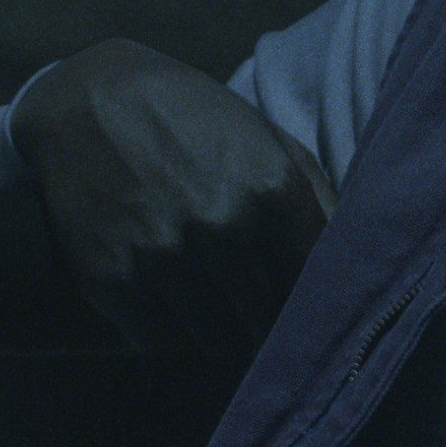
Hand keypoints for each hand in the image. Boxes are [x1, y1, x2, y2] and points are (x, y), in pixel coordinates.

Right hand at [9, 38, 336, 357]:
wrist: (84, 100)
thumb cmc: (190, 118)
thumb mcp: (265, 138)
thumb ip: (318, 200)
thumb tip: (361, 264)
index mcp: (272, 187)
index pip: (315, 287)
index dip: (317, 309)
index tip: (313, 317)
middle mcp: (221, 227)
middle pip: (269, 325)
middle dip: (272, 330)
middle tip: (266, 327)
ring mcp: (163, 258)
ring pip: (219, 345)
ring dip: (226, 339)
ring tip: (225, 321)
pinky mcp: (111, 281)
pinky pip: (162, 346)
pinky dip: (175, 340)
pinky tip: (177, 312)